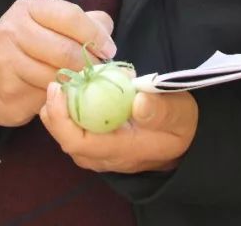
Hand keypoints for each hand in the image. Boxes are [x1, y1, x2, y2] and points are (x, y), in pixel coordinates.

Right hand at [0, 0, 115, 126]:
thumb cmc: (30, 48)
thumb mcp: (53, 26)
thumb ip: (84, 23)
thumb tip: (106, 31)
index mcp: (29, 8)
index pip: (71, 16)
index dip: (95, 35)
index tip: (108, 50)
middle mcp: (14, 29)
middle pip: (66, 49)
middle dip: (89, 64)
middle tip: (98, 72)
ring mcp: (7, 59)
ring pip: (57, 75)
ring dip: (76, 83)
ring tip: (82, 83)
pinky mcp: (8, 87)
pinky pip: (46, 94)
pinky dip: (60, 96)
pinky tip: (61, 93)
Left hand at [40, 82, 198, 173]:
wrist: (185, 140)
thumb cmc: (180, 123)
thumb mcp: (179, 113)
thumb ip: (160, 110)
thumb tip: (138, 102)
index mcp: (122, 150)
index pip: (79, 142)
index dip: (62, 117)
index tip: (58, 89)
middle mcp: (106, 158)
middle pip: (66, 140)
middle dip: (55, 112)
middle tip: (56, 83)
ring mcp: (101, 154)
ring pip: (68, 137)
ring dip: (59, 112)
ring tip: (62, 86)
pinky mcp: (100, 146)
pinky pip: (76, 132)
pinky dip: (69, 113)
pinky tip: (73, 93)